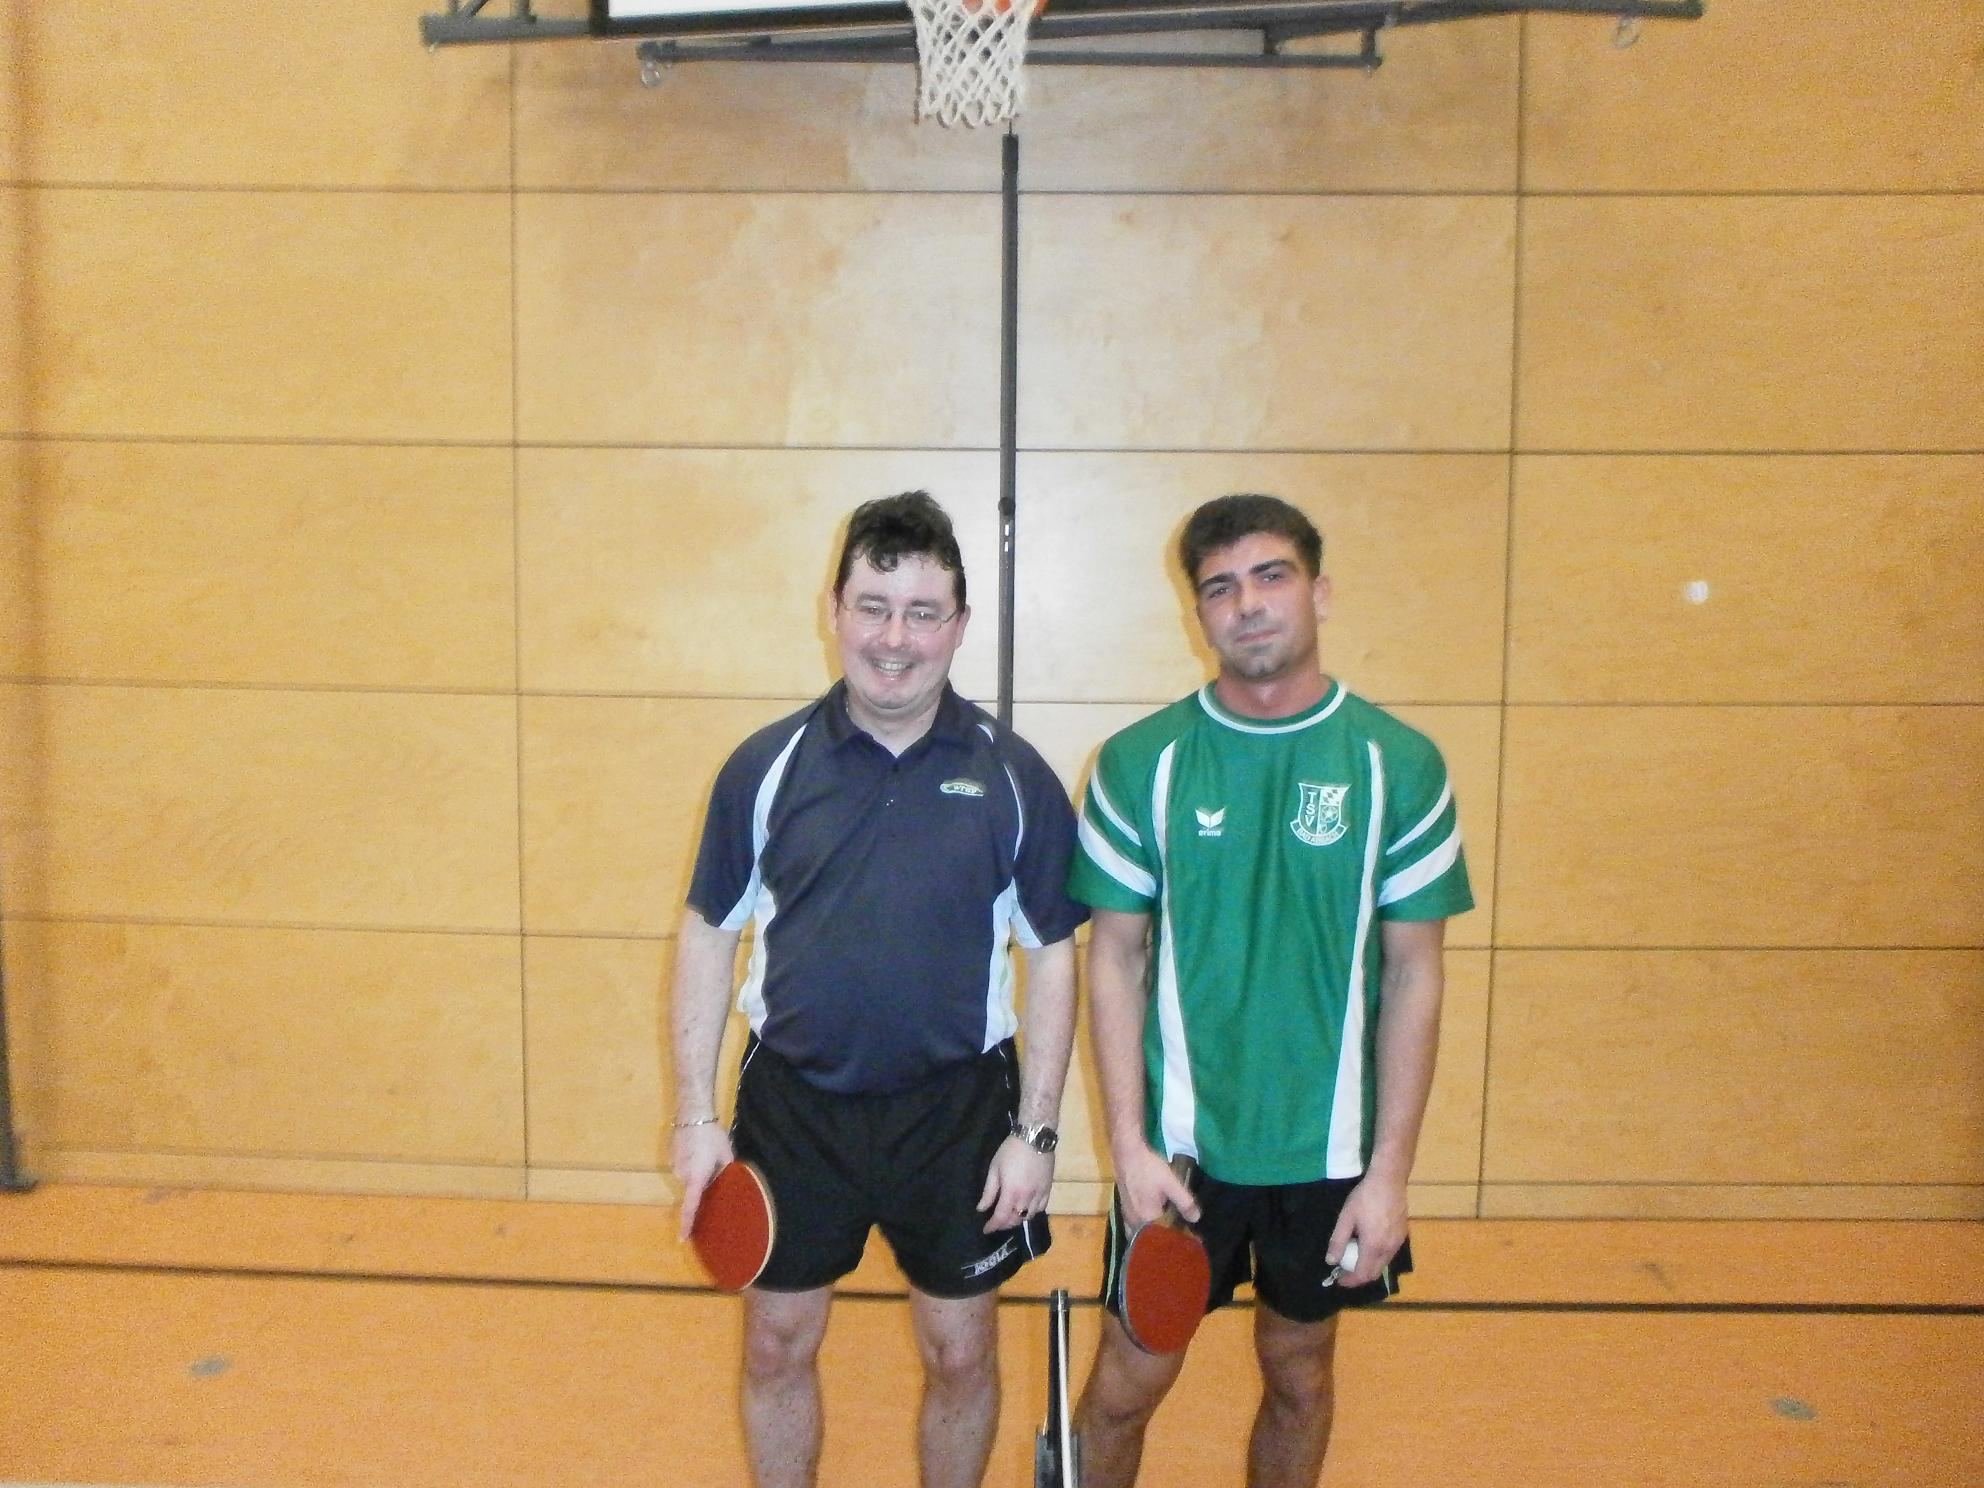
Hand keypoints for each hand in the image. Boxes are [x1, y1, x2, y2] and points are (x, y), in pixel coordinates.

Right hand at [671, 1121, 734, 1239]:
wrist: (692, 1114)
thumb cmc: (712, 1136)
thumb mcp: (726, 1154)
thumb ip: (726, 1172)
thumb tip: (726, 1182)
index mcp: (697, 1178)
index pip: (691, 1206)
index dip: (687, 1224)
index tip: (682, 1238)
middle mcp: (682, 1175)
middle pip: (693, 1187)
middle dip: (702, 1182)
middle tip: (713, 1166)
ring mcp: (674, 1166)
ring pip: (688, 1175)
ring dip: (697, 1170)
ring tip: (705, 1152)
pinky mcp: (670, 1157)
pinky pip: (682, 1166)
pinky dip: (690, 1162)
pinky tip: (696, 1147)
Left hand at [977, 1136, 1054, 1232]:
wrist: (1035, 1138)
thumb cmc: (1011, 1151)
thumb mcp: (995, 1168)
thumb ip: (989, 1191)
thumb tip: (982, 1208)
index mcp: (1011, 1193)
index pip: (1001, 1217)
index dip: (993, 1226)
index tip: (986, 1230)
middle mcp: (1026, 1198)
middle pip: (1015, 1220)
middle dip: (1004, 1224)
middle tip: (997, 1222)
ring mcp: (1039, 1194)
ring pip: (1029, 1216)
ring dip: (1018, 1219)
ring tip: (1011, 1216)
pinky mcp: (1048, 1189)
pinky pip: (1042, 1208)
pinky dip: (1033, 1212)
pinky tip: (1027, 1209)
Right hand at [1113, 1144, 1199, 1229]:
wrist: (1127, 1151)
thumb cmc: (1149, 1168)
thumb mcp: (1171, 1183)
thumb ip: (1184, 1202)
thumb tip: (1196, 1219)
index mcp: (1145, 1219)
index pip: (1163, 1236)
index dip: (1175, 1235)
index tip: (1187, 1234)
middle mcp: (1133, 1221)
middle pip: (1151, 1235)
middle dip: (1164, 1233)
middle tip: (1180, 1228)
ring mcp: (1127, 1215)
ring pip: (1143, 1229)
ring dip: (1154, 1227)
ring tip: (1170, 1221)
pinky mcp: (1125, 1207)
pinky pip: (1137, 1222)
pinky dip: (1147, 1221)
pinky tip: (1156, 1212)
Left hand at [1328, 1170, 1406, 1287]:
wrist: (1389, 1181)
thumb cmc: (1365, 1197)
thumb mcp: (1346, 1217)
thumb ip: (1338, 1241)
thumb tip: (1331, 1261)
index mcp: (1373, 1247)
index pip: (1362, 1275)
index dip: (1349, 1281)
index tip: (1339, 1279)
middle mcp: (1388, 1250)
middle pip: (1374, 1274)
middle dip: (1358, 1277)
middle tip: (1345, 1271)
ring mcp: (1398, 1243)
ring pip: (1383, 1265)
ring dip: (1368, 1267)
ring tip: (1355, 1258)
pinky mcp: (1403, 1236)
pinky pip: (1389, 1255)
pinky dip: (1377, 1258)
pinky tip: (1369, 1246)